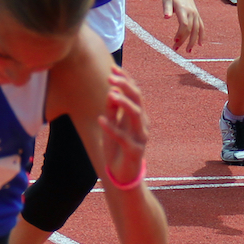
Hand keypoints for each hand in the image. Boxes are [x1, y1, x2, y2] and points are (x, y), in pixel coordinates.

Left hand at [97, 66, 151, 189]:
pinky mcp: (134, 151)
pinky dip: (112, 128)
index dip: (126, 79)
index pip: (136, 92)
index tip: (113, 68)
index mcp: (138, 116)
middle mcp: (142, 124)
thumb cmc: (117, 148)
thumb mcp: (113, 125)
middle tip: (111, 77)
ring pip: (136, 115)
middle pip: (138, 99)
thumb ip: (113, 110)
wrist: (123, 175)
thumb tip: (110, 92)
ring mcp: (140, 137)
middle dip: (126, 86)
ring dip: (123, 103)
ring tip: (110, 94)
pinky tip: (101, 120)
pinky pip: (123, 138)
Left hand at [163, 0, 204, 53]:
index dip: (180, 34)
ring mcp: (195, 14)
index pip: (184, 24)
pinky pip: (201, 27)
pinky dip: (201, 36)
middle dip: (183, 40)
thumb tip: (166, 17)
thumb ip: (166, 8)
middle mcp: (191, 13)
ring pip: (197, 30)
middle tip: (176, 48)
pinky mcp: (197, 16)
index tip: (174, 41)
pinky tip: (200, 44)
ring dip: (193, 41)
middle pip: (190, 29)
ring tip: (188, 50)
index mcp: (183, 9)